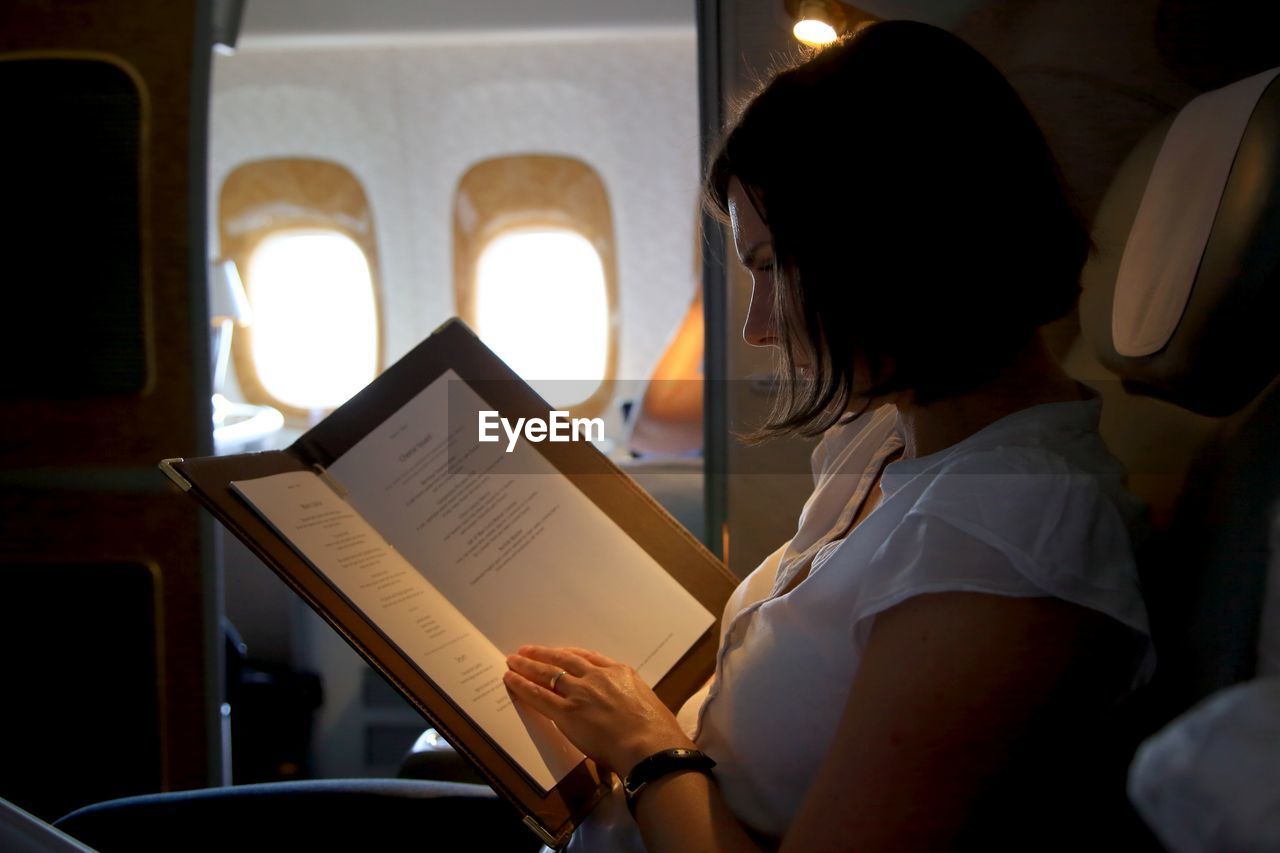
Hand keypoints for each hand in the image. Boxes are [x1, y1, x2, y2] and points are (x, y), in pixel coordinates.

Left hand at [503, 645, 695, 774]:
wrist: (649, 746)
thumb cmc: (656, 731)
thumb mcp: (646, 701)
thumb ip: (629, 697)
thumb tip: (625, 706)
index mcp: (619, 672)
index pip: (588, 657)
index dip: (569, 654)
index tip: (559, 652)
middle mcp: (597, 677)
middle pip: (564, 660)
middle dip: (544, 654)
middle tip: (528, 650)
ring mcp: (580, 693)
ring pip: (548, 673)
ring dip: (528, 665)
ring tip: (513, 660)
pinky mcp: (567, 712)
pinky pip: (538, 695)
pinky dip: (522, 685)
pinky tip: (511, 679)